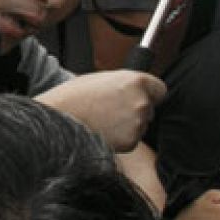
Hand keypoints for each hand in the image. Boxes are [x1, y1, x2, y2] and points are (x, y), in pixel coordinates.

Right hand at [35, 70, 166, 151]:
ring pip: (140, 124)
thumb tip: (131, 87)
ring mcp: (138, 123)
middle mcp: (141, 102)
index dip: (149, 93)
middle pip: (149, 107)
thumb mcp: (99, 78)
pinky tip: (103, 130)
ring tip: (103, 120)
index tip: (140, 96)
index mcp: (135, 81)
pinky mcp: (131, 141)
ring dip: (127, 124)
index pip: (160, 89)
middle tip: (112, 109)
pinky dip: (121, 137)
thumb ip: (123, 82)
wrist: (59, 121)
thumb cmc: (73, 98)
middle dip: (134, 109)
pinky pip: (131, 139)